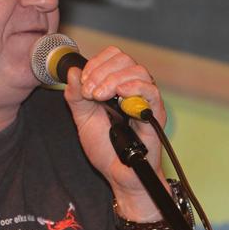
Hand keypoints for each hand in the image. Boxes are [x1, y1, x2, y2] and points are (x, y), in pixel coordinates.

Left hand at [63, 46, 166, 217]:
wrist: (119, 174)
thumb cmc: (105, 148)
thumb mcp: (82, 119)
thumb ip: (75, 96)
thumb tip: (73, 71)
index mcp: (115, 84)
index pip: (112, 56)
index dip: (96, 63)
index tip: (84, 82)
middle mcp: (132, 88)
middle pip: (124, 59)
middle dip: (101, 72)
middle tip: (90, 93)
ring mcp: (144, 100)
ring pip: (138, 71)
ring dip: (114, 79)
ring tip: (100, 97)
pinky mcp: (155, 113)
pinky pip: (151, 91)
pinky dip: (134, 88)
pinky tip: (120, 95)